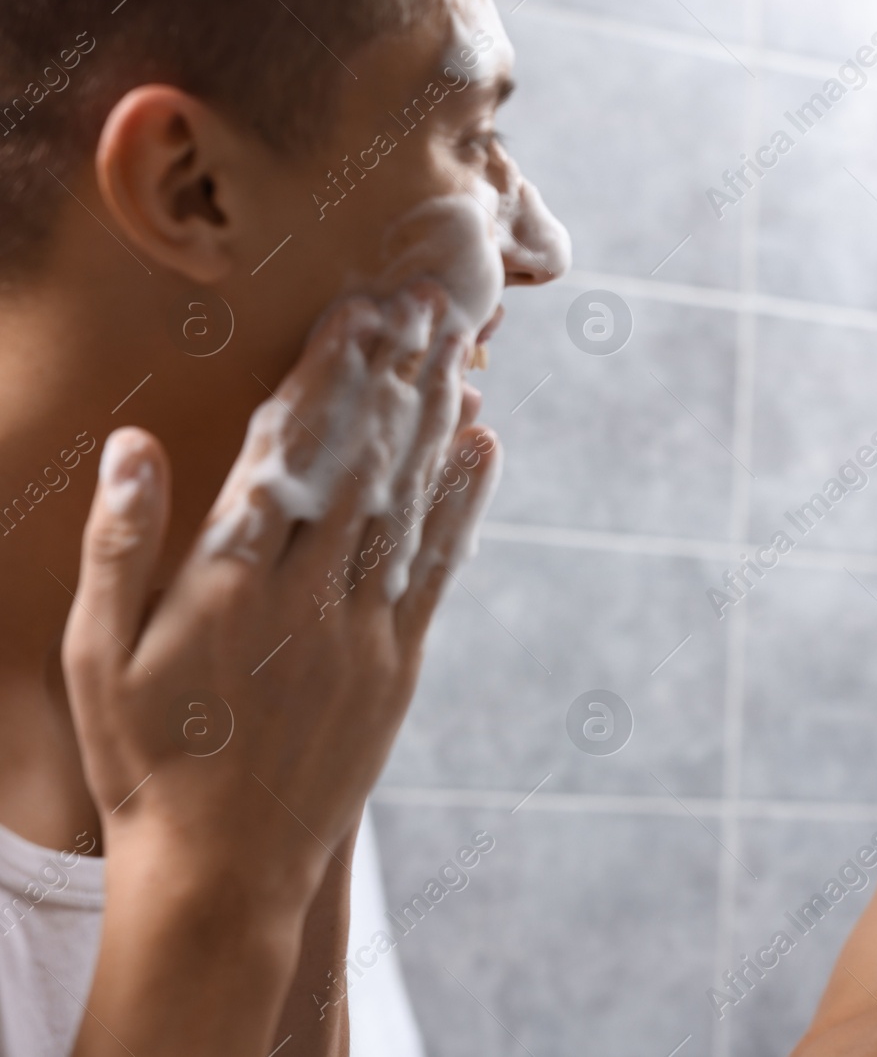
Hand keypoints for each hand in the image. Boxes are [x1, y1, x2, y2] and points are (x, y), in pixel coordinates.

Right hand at [63, 283, 500, 905]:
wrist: (225, 870)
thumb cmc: (147, 762)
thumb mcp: (99, 658)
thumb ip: (120, 547)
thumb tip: (137, 445)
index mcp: (226, 582)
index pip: (291, 450)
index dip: (329, 374)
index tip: (357, 312)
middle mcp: (306, 595)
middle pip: (363, 459)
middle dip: (395, 373)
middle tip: (425, 300)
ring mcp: (364, 631)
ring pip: (409, 500)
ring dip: (435, 417)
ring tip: (459, 346)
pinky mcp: (400, 665)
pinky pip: (440, 566)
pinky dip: (463, 501)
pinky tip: (483, 445)